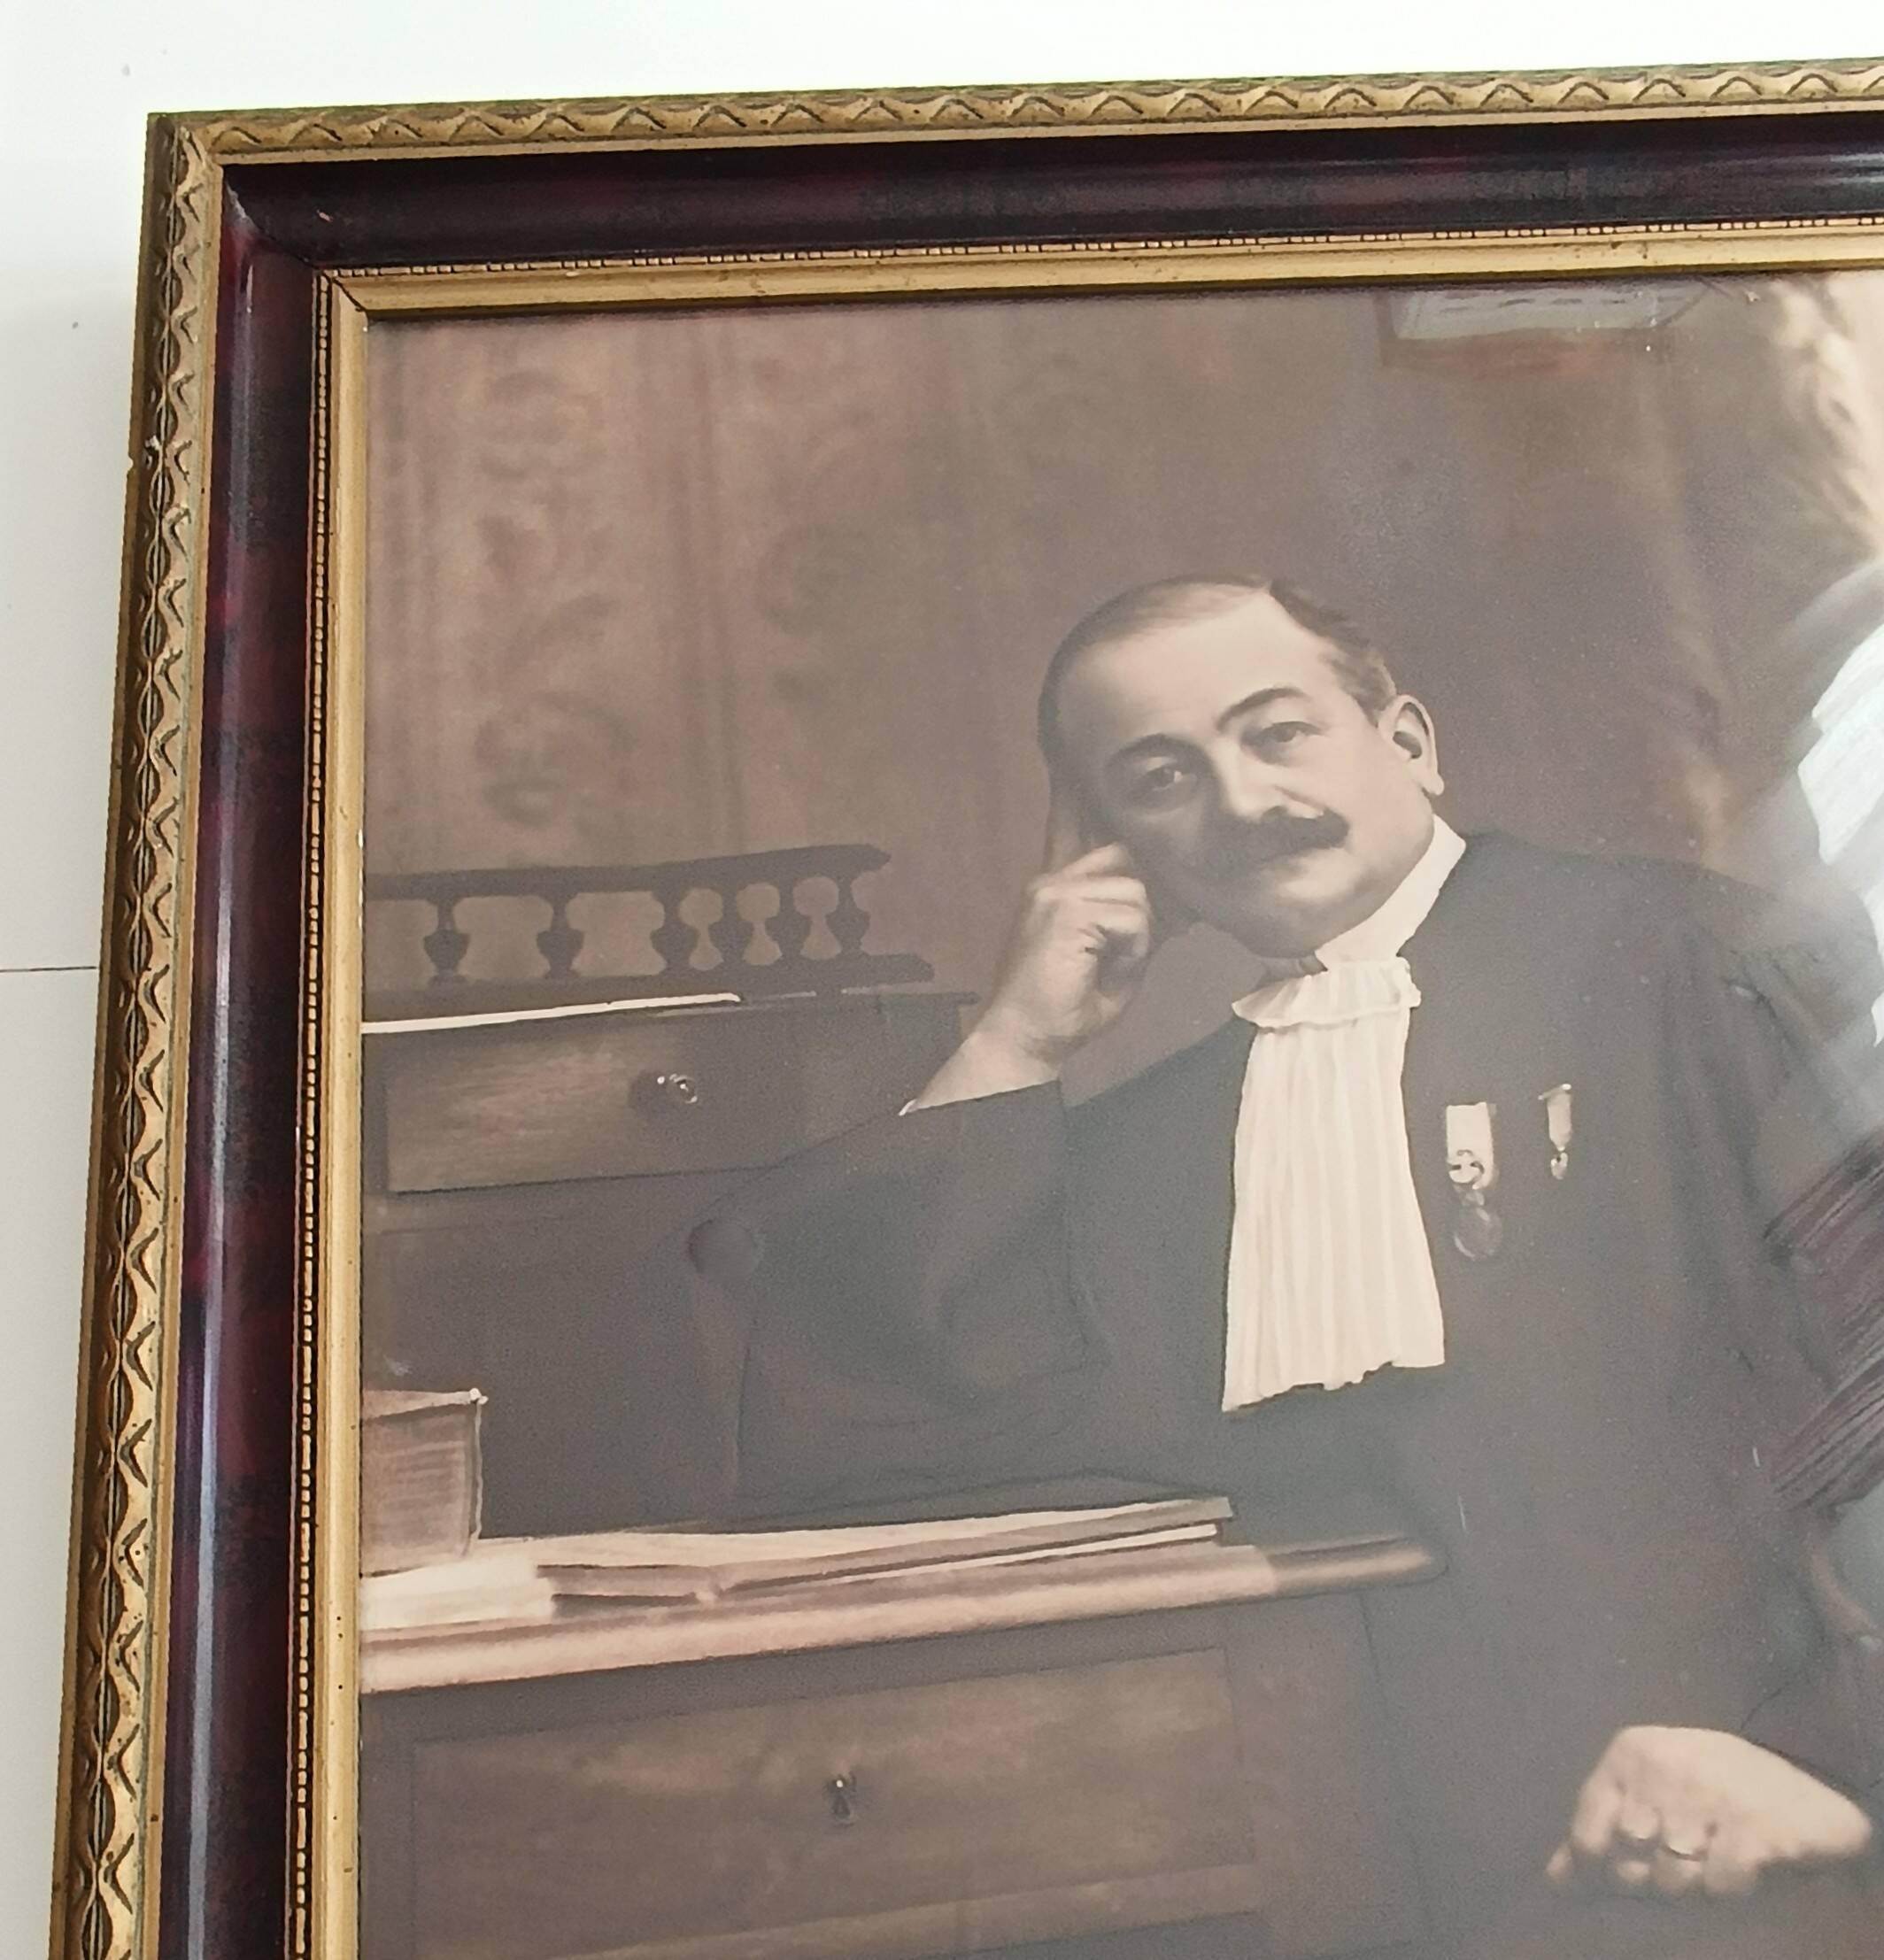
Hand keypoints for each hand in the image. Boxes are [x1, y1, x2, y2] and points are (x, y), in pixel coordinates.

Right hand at [909, 790, 1160, 1107]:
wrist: (1025, 1041)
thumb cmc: (1067, 1006)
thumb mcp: (1116, 953)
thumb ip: (1137, 916)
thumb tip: (1176, 896)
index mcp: (1058, 885)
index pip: (1072, 817)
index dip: (1078, 781)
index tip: (1072, 737)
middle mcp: (1053, 878)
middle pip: (1128, 854)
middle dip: (1147, 901)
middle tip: (1127, 948)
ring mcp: (1054, 890)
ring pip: (1137, 890)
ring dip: (1137, 937)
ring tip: (1105, 967)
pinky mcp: (1063, 908)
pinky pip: (1134, 916)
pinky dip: (1131, 952)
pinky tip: (1099, 970)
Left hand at [1545, 1725, 1872, 1900]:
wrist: (1811, 1791)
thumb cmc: (1719, 1792)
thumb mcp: (1655, 1794)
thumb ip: (1601, 1833)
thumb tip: (1554, 1880)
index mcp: (1630, 1754)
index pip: (1588, 1837)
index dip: (1604, 1874)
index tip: (1633, 1878)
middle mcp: (1661, 1768)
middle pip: (1627, 1865)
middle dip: (1651, 1883)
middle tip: (1686, 1866)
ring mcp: (1706, 1794)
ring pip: (1671, 1881)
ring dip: (1694, 1887)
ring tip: (1715, 1863)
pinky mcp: (1751, 1826)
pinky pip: (1720, 1886)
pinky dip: (1731, 1890)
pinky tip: (1745, 1867)